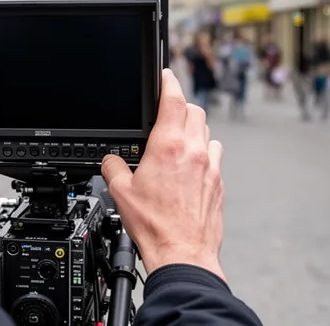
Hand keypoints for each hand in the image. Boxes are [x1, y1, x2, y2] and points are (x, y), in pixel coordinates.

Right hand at [101, 68, 226, 280]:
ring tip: (177, 141)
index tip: (165, 75)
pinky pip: (215, 155)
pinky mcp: (218, 182)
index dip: (169, 82)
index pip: (173, 99)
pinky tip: (191, 165)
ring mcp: (210, 166)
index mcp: (167, 147)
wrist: (182, 253)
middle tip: (166, 113)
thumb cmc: (155, 226)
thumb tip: (111, 161)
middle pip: (194, 111)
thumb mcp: (121, 193)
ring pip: (206, 132)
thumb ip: (113, 167)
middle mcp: (193, 151)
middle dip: (180, 106)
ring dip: (192, 129)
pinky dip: (204, 152)